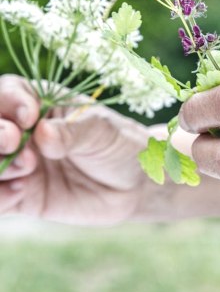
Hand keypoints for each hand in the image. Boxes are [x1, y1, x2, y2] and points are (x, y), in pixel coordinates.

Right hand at [0, 75, 162, 224]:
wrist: (135, 185)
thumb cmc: (120, 146)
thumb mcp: (102, 131)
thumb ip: (72, 132)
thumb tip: (42, 133)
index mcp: (41, 105)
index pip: (7, 94)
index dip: (9, 102)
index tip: (30, 117)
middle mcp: (23, 134)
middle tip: (13, 141)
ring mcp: (20, 165)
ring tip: (27, 167)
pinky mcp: (23, 197)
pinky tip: (21, 192)